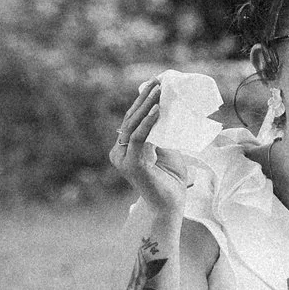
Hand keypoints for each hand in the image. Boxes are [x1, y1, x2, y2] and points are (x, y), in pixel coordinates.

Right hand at [109, 77, 188, 217]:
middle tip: (157, 82)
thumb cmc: (169, 181)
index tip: (155, 84)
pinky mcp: (131, 164)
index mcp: (124, 148)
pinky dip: (148, 123)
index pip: (132, 120)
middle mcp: (119, 152)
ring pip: (133, 125)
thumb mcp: (166, 151)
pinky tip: (158, 110)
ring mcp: (123, 159)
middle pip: (130, 119)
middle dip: (144, 99)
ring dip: (147, 106)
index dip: (142, 102)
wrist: (169, 207)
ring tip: (159, 90)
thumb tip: (164, 110)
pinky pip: (139, 138)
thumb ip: (160, 133)